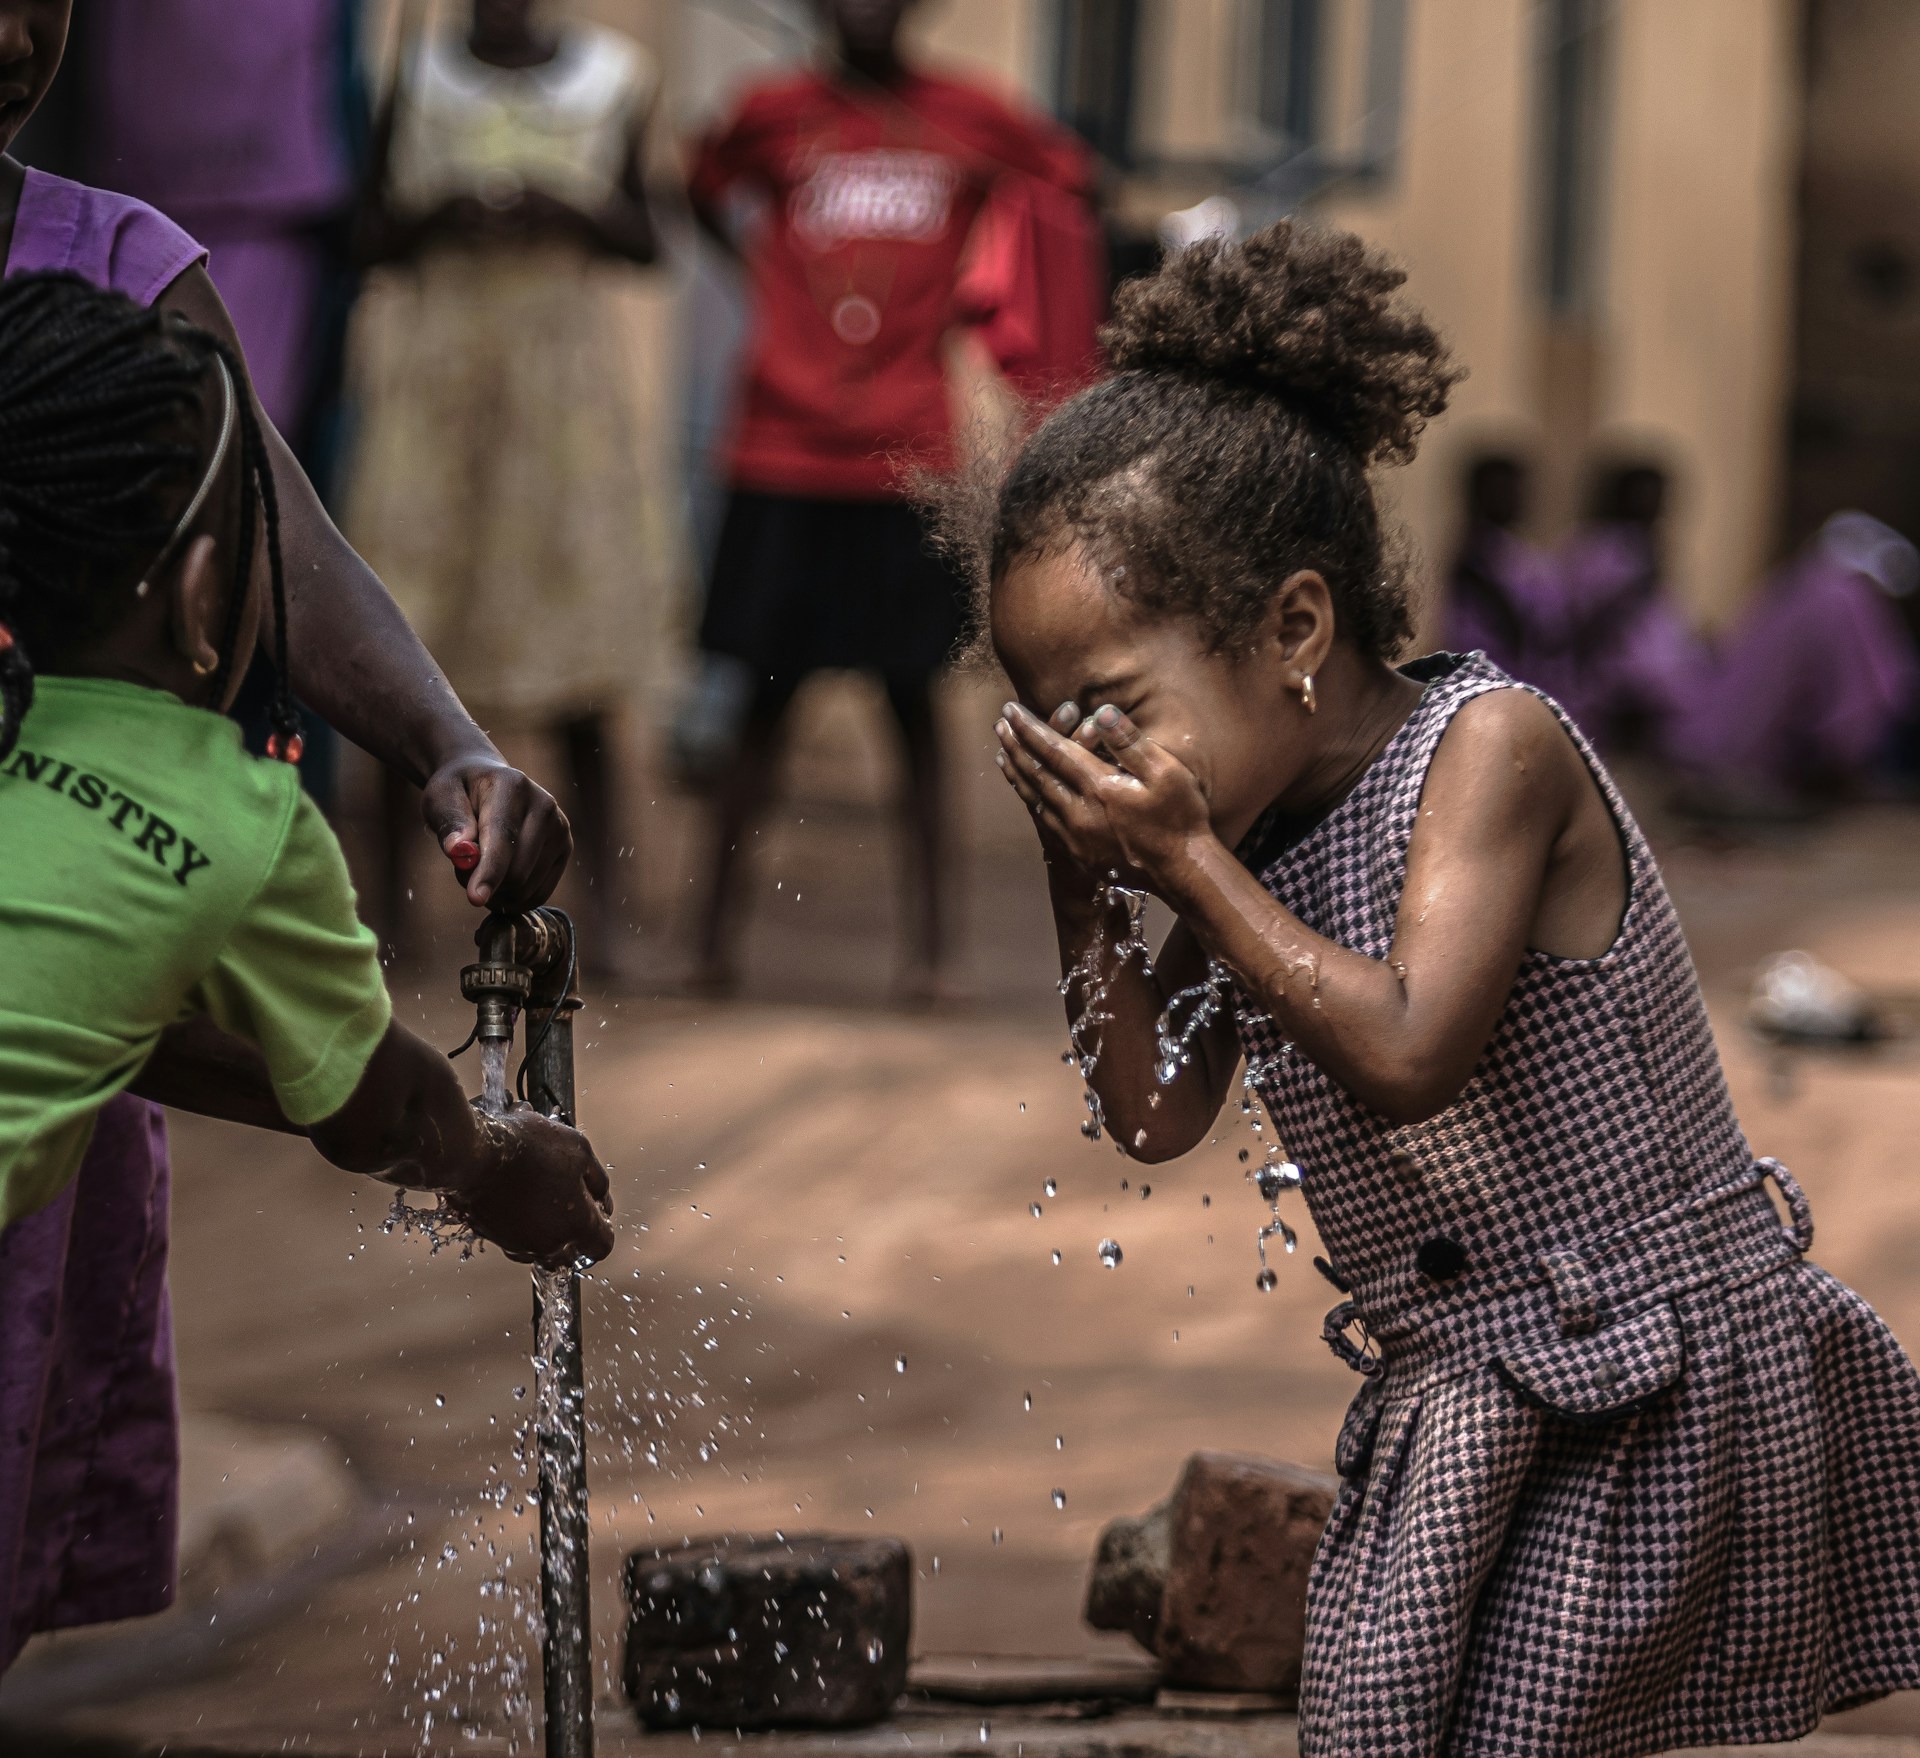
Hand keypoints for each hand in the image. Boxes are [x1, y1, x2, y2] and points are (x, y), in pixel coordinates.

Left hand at [422, 753, 571, 910]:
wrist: (487, 782)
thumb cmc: (460, 792)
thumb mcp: (441, 797)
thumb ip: (449, 821)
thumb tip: (459, 851)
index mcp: (513, 786)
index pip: (503, 837)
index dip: (489, 871)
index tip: (475, 898)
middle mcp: (544, 806)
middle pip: (518, 870)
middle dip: (485, 883)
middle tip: (464, 871)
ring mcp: (559, 828)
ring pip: (527, 888)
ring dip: (497, 892)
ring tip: (481, 868)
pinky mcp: (565, 848)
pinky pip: (539, 893)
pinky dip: (514, 898)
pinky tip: (500, 881)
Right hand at [450, 1103, 614, 1267]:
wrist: (476, 1154)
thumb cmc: (530, 1149)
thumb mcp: (579, 1150)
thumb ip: (597, 1180)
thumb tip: (603, 1199)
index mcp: (576, 1224)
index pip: (602, 1246)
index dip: (604, 1229)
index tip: (598, 1213)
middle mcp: (548, 1243)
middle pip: (570, 1255)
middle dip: (574, 1236)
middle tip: (569, 1207)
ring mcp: (518, 1243)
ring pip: (540, 1250)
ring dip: (546, 1233)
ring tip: (542, 1201)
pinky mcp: (493, 1237)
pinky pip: (514, 1241)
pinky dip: (521, 1228)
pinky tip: (519, 1203)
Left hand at [995, 701, 1213, 894]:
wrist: (1182, 871)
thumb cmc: (1180, 818)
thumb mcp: (1166, 772)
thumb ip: (1130, 742)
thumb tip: (1102, 712)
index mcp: (1098, 787)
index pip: (1053, 750)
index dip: (1029, 728)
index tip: (1011, 710)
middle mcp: (1078, 812)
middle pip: (1036, 773)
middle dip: (1016, 746)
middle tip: (999, 726)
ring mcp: (1075, 836)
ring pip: (1035, 799)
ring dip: (1018, 774)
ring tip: (1003, 755)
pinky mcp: (1078, 854)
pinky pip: (1044, 822)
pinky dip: (1030, 802)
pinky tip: (1026, 795)